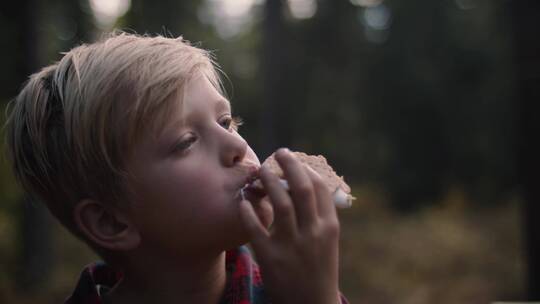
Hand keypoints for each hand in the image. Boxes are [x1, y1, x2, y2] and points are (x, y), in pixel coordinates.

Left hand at [239, 148, 340, 303]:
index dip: (305, 168)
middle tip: (278, 153)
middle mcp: (313, 233)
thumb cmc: (318, 267)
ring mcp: (292, 246)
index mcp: (329, 227)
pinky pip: (256, 228)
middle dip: (289, 165)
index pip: (319, 187)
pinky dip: (247, 211)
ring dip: (268, 182)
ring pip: (280, 203)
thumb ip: (318, 214)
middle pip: (301, 188)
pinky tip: (243, 201)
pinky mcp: (270, 258)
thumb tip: (304, 181)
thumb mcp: (327, 241)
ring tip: (259, 172)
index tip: (293, 160)